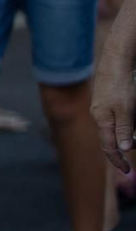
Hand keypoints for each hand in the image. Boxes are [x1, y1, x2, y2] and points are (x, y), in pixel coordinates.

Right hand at [93, 55, 135, 172]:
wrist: (115, 60)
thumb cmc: (121, 85)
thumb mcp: (126, 109)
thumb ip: (124, 129)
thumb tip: (124, 149)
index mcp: (102, 120)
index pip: (108, 147)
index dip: (117, 160)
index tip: (126, 170)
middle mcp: (99, 115)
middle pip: (109, 138)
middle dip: (121, 149)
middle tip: (135, 151)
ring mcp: (101, 106)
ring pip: (113, 128)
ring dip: (125, 136)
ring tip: (135, 137)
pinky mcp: (106, 99)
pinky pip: (114, 118)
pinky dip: (124, 124)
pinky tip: (130, 120)